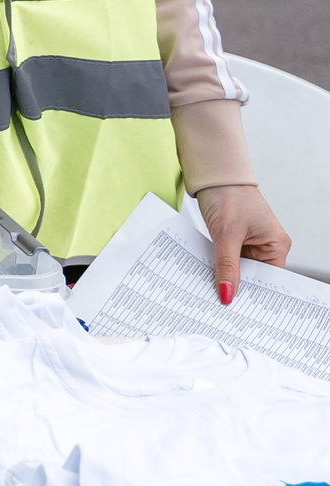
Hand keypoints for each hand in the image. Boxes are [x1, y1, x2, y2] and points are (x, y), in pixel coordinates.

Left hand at [198, 183, 292, 304]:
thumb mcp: (227, 235)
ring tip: (213, 296)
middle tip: (222, 306)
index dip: (256, 295)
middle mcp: (266, 245)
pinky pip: (228, 259)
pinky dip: (219, 266)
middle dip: (239, 287)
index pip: (270, 280)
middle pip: (254, 276)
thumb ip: (227, 265)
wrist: (213, 174)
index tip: (241, 311)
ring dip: (227, 277)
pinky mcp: (234, 239)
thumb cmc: (229, 196)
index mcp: (276, 245)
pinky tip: (208, 277)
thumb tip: (227, 294)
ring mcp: (250, 243)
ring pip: (239, 268)